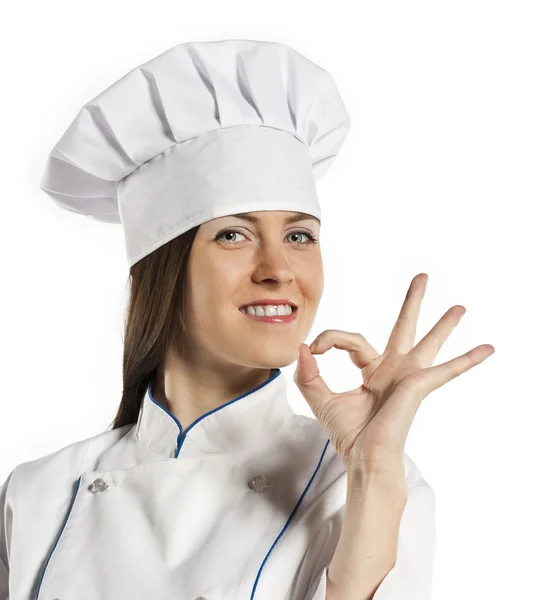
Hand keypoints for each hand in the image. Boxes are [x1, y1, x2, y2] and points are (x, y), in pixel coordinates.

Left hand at [293, 273, 494, 474]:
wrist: (363, 458)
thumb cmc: (348, 434)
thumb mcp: (321, 399)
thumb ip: (309, 374)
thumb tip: (302, 347)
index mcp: (372, 371)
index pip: (352, 341)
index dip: (330, 339)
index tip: (314, 348)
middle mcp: (393, 370)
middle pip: (403, 327)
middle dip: (412, 302)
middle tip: (422, 276)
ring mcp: (408, 377)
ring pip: (428, 342)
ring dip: (444, 323)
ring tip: (460, 306)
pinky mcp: (417, 386)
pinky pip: (446, 370)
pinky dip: (467, 360)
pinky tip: (488, 348)